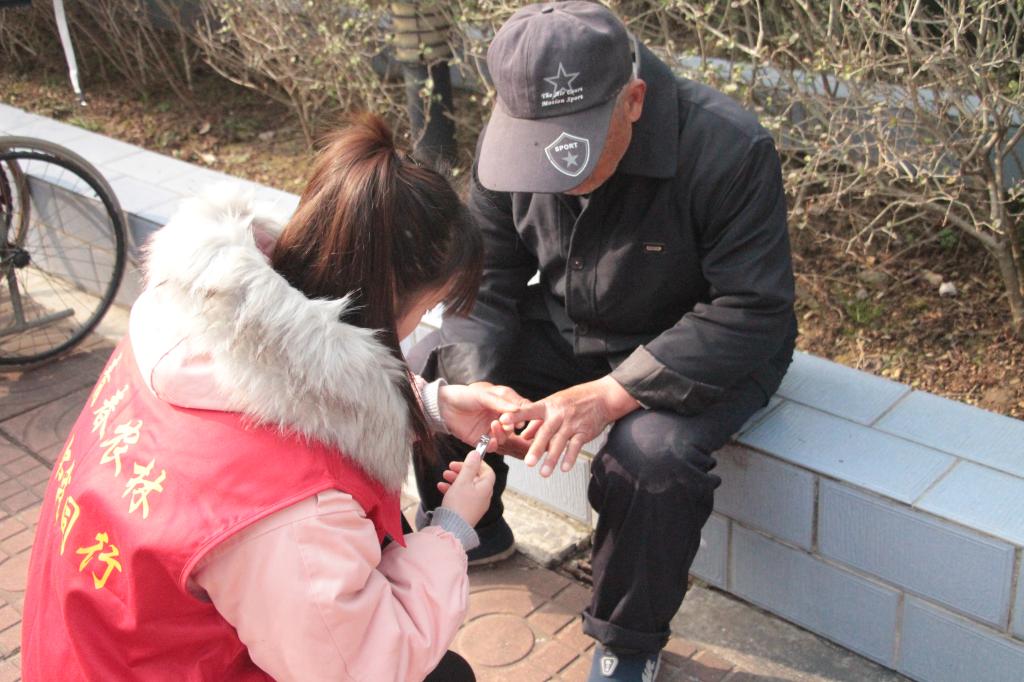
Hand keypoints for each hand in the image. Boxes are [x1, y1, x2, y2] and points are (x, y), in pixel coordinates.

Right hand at [437, 450, 495, 526]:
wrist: (451, 528)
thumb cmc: (458, 505)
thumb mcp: (463, 481)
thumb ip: (469, 466)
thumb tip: (476, 454)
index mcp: (486, 488)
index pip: (488, 471)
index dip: (478, 463)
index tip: (466, 459)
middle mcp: (483, 496)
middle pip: (476, 478)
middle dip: (463, 470)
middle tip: (451, 466)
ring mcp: (475, 504)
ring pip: (467, 486)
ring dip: (455, 478)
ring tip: (444, 475)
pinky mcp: (466, 510)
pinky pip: (461, 496)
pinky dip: (452, 489)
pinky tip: (441, 487)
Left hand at [438, 382, 531, 456]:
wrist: (444, 405)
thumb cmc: (464, 396)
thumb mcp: (483, 396)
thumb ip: (500, 403)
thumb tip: (517, 410)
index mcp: (499, 408)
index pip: (515, 416)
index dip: (518, 418)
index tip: (519, 418)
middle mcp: (496, 420)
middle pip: (510, 429)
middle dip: (510, 427)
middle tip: (507, 423)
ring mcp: (487, 431)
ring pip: (502, 438)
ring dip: (501, 434)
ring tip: (494, 424)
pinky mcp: (479, 440)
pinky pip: (490, 447)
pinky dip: (493, 445)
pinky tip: (491, 440)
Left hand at [499, 376, 639, 476]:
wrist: (602, 397)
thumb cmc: (574, 401)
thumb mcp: (553, 405)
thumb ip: (537, 421)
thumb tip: (523, 436)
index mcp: (547, 406)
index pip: (528, 410)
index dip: (516, 415)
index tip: (502, 420)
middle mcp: (559, 414)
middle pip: (546, 432)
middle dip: (536, 448)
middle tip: (528, 463)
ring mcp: (572, 423)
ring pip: (560, 442)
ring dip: (552, 458)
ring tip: (543, 472)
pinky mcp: (584, 431)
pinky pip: (576, 446)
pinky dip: (570, 457)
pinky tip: (564, 468)